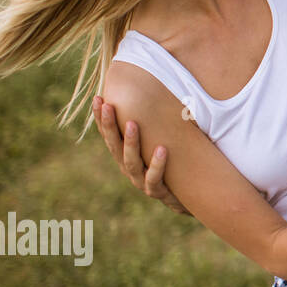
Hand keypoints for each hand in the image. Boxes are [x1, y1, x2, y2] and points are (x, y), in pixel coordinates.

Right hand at [92, 95, 185, 214]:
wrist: (189, 196)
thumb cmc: (175, 164)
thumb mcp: (163, 140)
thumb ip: (158, 123)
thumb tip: (161, 90)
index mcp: (126, 155)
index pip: (109, 135)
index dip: (101, 119)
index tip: (98, 98)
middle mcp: (129, 168)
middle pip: (114, 146)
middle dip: (109, 125)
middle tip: (108, 105)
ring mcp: (141, 181)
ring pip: (131, 162)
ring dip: (131, 142)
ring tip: (133, 123)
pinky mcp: (157, 192)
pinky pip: (154, 179)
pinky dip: (157, 164)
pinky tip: (162, 149)